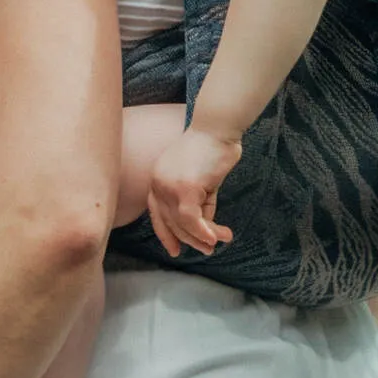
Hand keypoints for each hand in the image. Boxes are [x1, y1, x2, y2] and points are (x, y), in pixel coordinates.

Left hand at [145, 122, 242, 257]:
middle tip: (208, 249)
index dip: (166, 234)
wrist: (218, 127)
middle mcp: (158, 184)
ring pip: (182, 224)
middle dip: (190, 240)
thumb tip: (205, 230)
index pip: (157, 214)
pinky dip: (205, 231)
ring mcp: (168, 186)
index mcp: (157, 179)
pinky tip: (217, 236)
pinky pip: (192, 219)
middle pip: (170, 223)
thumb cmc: (213, 149)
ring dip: (203, 237)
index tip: (174, 250)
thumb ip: (199, 204)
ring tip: (220, 241)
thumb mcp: (202, 182)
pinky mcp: (184, 188)